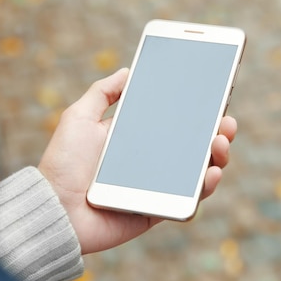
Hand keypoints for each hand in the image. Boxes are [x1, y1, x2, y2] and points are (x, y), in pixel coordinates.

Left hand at [38, 68, 236, 254]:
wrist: (54, 208)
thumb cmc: (63, 163)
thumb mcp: (79, 117)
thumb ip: (102, 93)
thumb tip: (127, 70)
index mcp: (136, 139)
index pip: (175, 123)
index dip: (196, 112)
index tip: (213, 97)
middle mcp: (151, 162)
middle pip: (194, 146)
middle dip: (216, 133)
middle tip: (226, 123)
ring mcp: (157, 187)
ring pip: (197, 171)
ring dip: (216, 157)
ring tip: (220, 144)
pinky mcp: (158, 210)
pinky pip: (188, 199)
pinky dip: (204, 187)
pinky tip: (210, 173)